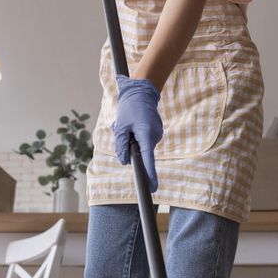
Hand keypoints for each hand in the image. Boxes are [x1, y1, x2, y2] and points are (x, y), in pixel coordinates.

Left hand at [114, 75, 161, 192]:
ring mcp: (157, 133)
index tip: (152, 187)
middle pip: (143, 152)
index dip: (149, 174)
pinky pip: (145, 139)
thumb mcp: (120, 127)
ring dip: (134, 140)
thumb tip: (124, 161)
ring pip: (142, 145)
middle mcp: (154, 135)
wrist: (141, 90)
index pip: (148, 159)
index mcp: (146, 134)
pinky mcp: (156, 131)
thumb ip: (121, 145)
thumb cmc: (130, 107)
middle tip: (124, 130)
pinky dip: (138, 135)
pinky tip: (134, 123)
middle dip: (132, 148)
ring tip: (128, 124)